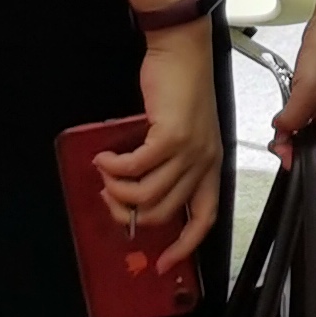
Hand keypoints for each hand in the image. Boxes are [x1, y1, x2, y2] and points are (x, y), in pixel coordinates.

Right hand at [95, 31, 224, 273]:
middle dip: (128, 212)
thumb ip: (170, 164)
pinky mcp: (171, 136)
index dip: (184, 246)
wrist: (183, 53)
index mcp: (211, 166)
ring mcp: (190, 151)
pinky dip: (113, 167)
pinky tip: (104, 158)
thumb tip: (137, 195)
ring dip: (116, 189)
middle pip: (163, 213)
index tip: (163, 263)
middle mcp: (205, 163)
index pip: (205, 219)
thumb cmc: (181, 90)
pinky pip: (134, 168)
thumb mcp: (184, 134)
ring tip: (104, 174)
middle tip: (109, 197)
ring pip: (145, 195)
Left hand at [274, 13, 315, 167]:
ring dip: (291, 126)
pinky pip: (306, 109)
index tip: (283, 153)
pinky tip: (287, 102)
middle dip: (293, 143)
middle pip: (314, 144)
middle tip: (277, 137)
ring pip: (307, 126)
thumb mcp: (306, 93)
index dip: (302, 162)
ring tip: (281, 120)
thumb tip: (282, 134)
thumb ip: (292, 121)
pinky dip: (294, 110)